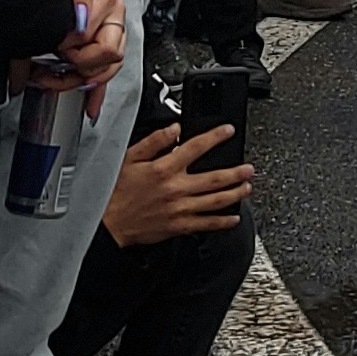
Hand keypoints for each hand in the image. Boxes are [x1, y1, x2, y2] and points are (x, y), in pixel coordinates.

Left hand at [54, 0, 127, 107]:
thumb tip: (77, 25)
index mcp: (106, 2)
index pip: (90, 39)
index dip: (66, 50)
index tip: (47, 51)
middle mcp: (113, 19)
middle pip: (105, 59)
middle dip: (75, 69)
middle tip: (46, 70)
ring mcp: (112, 31)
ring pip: (107, 69)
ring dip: (81, 81)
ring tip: (54, 83)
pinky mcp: (105, 42)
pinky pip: (107, 72)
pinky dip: (98, 92)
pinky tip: (89, 108)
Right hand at [102, 120, 253, 245]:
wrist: (107, 223)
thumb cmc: (116, 192)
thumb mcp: (129, 159)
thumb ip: (154, 142)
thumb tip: (174, 129)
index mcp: (164, 169)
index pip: (195, 148)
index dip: (215, 137)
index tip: (228, 131)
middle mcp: (176, 188)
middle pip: (214, 178)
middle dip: (235, 172)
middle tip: (248, 168)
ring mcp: (180, 209)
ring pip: (215, 201)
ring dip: (235, 194)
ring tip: (247, 187)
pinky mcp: (179, 226)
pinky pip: (207, 224)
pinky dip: (223, 221)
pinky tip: (233, 217)